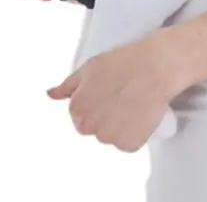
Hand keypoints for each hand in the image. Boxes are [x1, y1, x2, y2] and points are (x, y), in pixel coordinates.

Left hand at [46, 34, 183, 151]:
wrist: (156, 67)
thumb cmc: (124, 62)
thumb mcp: (90, 67)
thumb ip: (68, 85)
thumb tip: (50, 94)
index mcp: (77, 108)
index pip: (78, 115)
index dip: (93, 102)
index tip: (106, 91)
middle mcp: (90, 127)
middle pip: (92, 128)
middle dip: (103, 116)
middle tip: (119, 97)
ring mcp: (110, 137)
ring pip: (110, 136)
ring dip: (118, 124)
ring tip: (132, 102)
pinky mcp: (129, 144)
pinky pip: (127, 142)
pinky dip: (134, 131)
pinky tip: (140, 113)